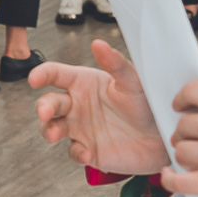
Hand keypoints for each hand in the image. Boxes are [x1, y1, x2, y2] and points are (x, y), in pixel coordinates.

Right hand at [33, 40, 169, 174]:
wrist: (163, 138)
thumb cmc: (148, 104)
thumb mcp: (133, 82)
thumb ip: (115, 64)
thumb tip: (98, 44)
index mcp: (83, 83)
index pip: (55, 74)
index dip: (41, 74)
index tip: (34, 79)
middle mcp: (77, 105)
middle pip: (48, 103)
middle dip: (42, 108)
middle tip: (45, 113)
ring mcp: (80, 128)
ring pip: (52, 127)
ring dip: (48, 130)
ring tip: (54, 134)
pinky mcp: (88, 150)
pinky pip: (73, 151)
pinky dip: (76, 153)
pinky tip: (87, 152)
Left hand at [162, 82, 197, 196]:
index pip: (193, 91)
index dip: (182, 100)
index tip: (179, 107)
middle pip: (183, 126)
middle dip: (186, 137)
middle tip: (194, 146)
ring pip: (180, 152)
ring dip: (185, 160)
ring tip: (196, 166)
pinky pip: (179, 182)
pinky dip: (172, 181)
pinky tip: (173, 179)